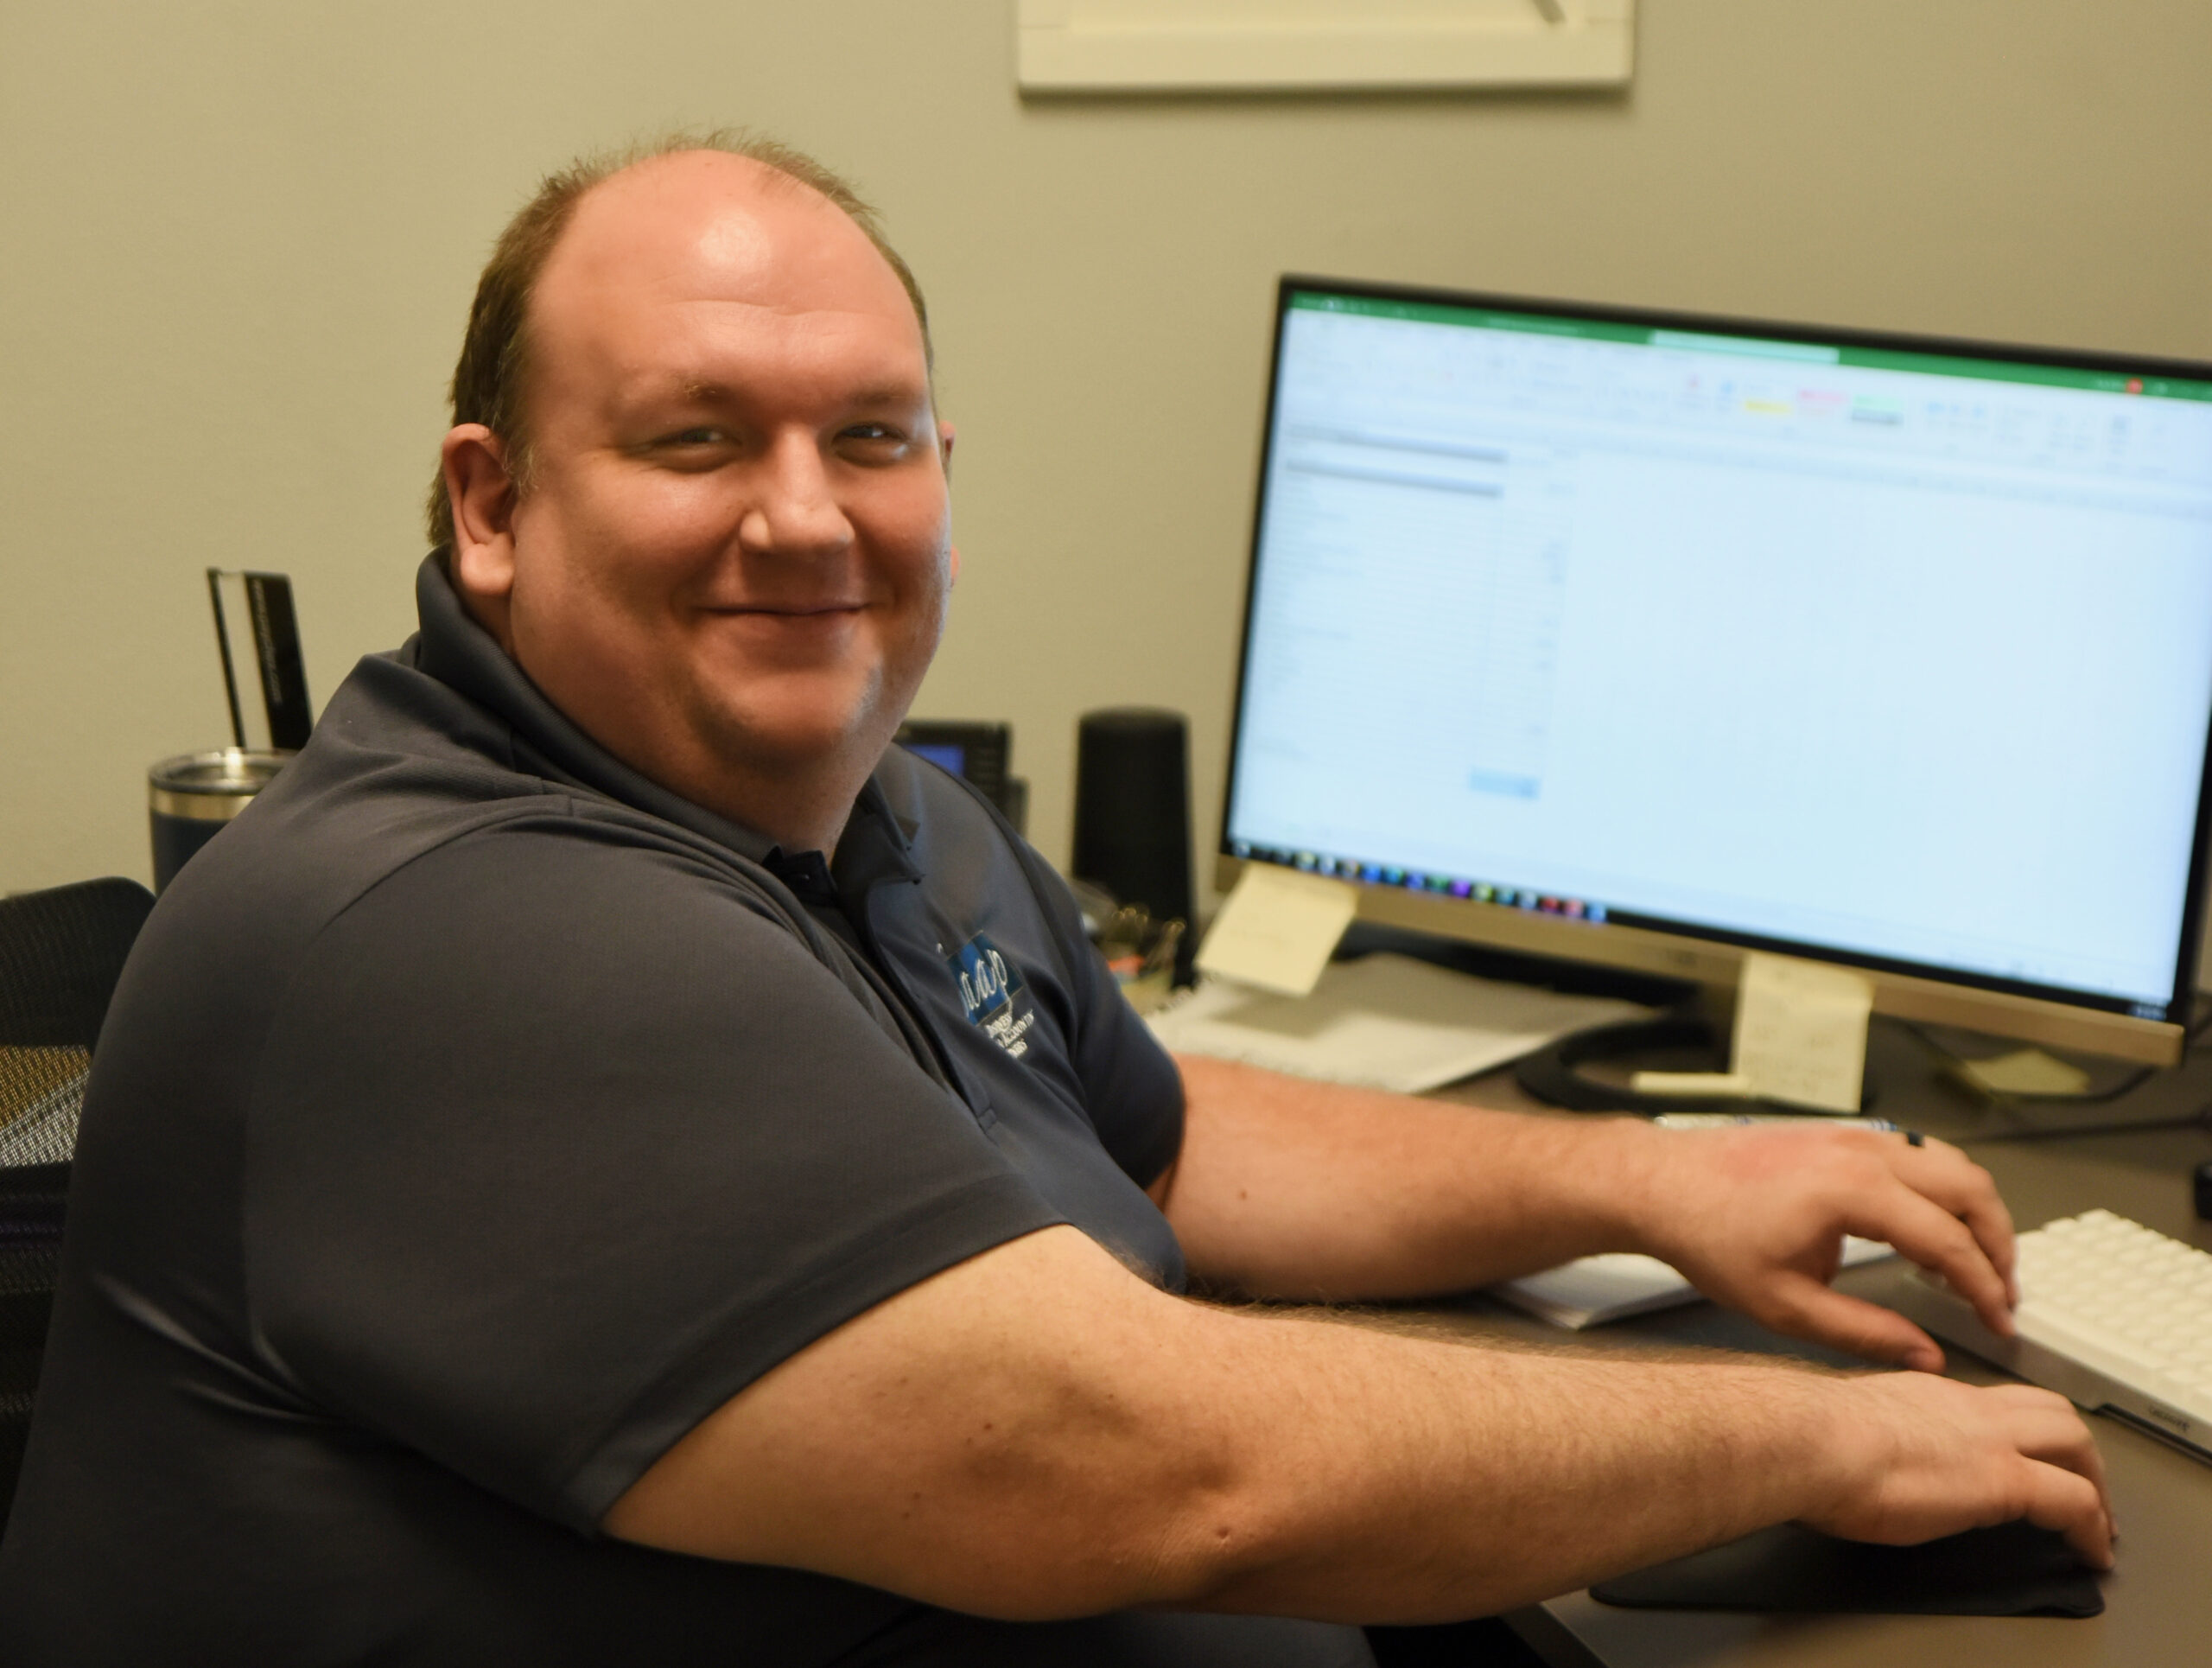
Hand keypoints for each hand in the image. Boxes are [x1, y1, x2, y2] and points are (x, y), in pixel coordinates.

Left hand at [1627, 1123, 2015, 1368]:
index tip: (2000, 1325)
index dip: (1985, 1289)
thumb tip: (1927, 1358)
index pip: (1950, 1241)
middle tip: (2000, 1296)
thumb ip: (1865, 1335)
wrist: (1659, 1183)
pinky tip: (1929, 1233)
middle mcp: (1863, 1152)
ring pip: (1952, 1163)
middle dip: (1999, 1245)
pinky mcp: (1842, 1133)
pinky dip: (1944, 1191)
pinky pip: (1919, 1154)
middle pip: (1971, 1189)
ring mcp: (1855, 1135)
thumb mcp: (1786, 1305)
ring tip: (1974, 1268)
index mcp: (1854, 1191)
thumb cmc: (1709, 1238)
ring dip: (1976, 1213)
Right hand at [1805, 1371, 2114, 1569]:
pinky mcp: (2004, 1480)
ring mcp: (1990, 1439)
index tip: (2024, 1459)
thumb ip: (1878, 1436)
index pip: (1994, 1404)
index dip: (2022, 1431)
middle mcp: (1967, 1407)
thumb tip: (1870, 1458)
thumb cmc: (1807, 1436)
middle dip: (2078, 1450)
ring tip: (2097, 1524)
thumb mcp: (1851, 1426)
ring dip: (2095, 1484)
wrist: (1808, 1438)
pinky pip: (2074, 1502)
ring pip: (2075, 1443)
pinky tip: (2090, 1553)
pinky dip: (2092, 1529)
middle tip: (2085, 1488)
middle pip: (2051, 1412)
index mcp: (1927, 1395)